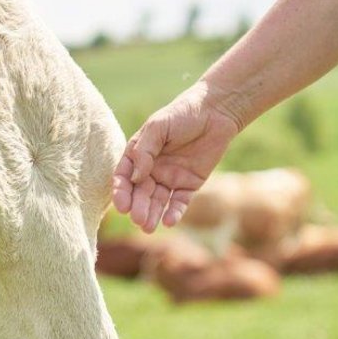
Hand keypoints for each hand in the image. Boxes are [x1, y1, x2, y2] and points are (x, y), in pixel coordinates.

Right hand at [112, 82, 242, 232]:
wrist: (216, 111)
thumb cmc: (182, 113)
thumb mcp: (157, 127)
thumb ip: (144, 151)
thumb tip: (135, 178)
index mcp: (138, 155)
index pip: (124, 177)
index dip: (121, 191)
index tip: (121, 205)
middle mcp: (151, 170)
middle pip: (141, 193)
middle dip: (138, 207)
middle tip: (138, 219)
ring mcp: (169, 178)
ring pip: (158, 201)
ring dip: (152, 214)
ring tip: (148, 227)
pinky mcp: (189, 185)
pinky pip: (179, 202)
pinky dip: (174, 213)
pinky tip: (169, 222)